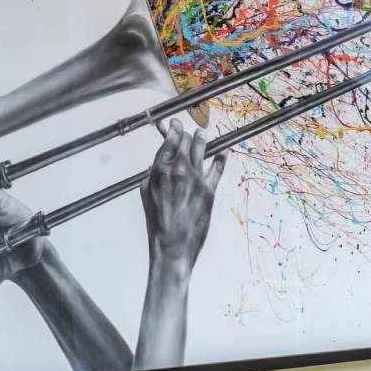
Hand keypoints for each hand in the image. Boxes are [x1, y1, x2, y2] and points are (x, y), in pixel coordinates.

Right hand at [140, 118, 218, 268]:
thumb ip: (152, 176)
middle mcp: (178, 170)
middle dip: (186, 133)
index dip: (173, 128)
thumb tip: (156, 164)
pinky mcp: (209, 190)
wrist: (172, 246)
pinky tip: (223, 149)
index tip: (174, 124)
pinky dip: (221, 156)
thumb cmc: (157, 224)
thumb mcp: (147, 195)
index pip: (170, 139)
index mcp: (159, 170)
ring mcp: (195, 179)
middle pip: (186, 141)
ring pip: (201, 148)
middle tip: (187, 129)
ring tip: (203, 133)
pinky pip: (217, 167)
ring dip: (202, 137)